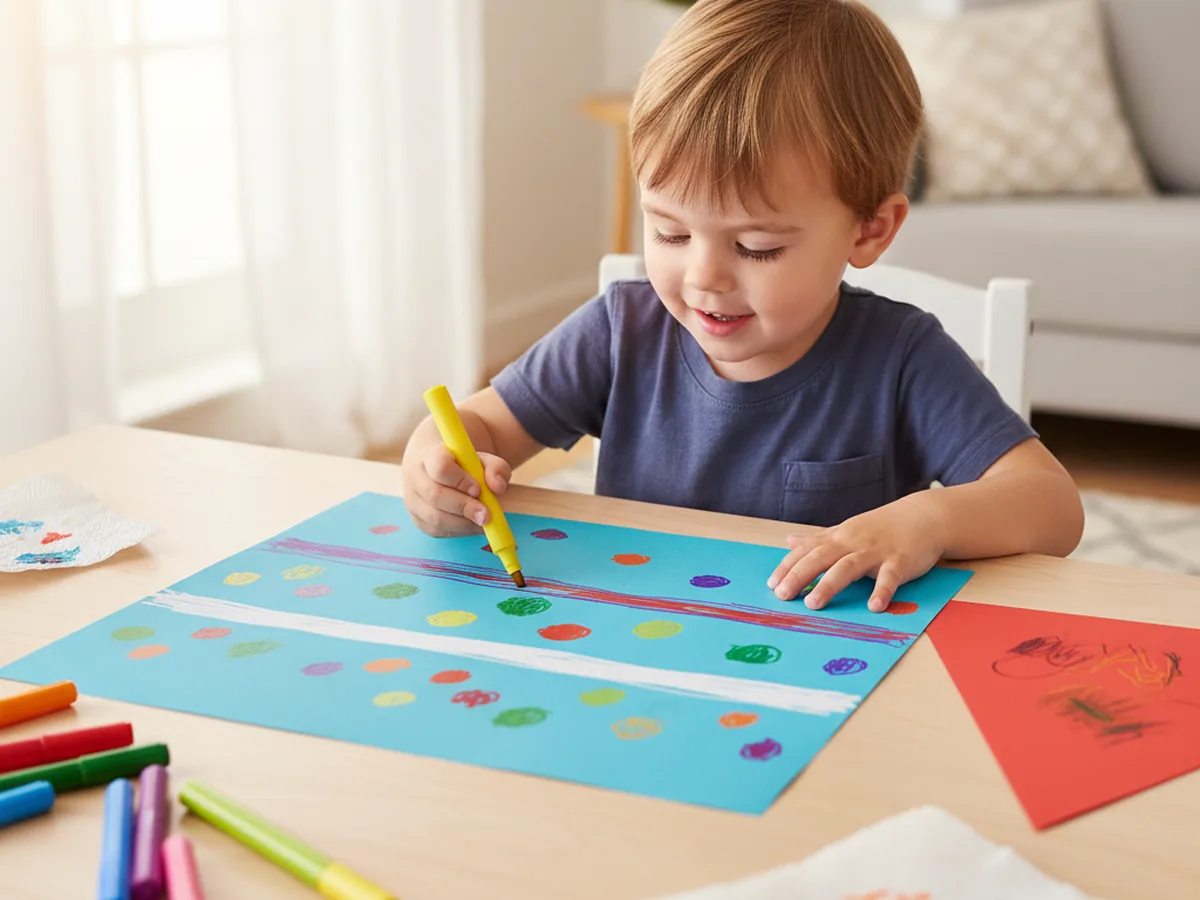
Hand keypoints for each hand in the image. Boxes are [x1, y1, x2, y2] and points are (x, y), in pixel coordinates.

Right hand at [403, 444, 511, 536]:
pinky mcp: (418, 520)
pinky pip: (437, 530)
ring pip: (435, 517)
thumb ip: (495, 468)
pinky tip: (473, 525)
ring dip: (463, 523)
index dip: (460, 480)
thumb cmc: (463, 463)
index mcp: (430, 454)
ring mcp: (413, 500)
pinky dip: (459, 531)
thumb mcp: (482, 459)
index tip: (478, 489)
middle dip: (464, 507)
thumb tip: (498, 487)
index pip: (440, 466)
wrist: (437, 469)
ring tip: (484, 520)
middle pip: (435, 495)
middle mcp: (416, 477)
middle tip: (486, 514)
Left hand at [767, 496, 946, 611]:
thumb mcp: (846, 530)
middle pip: (821, 558)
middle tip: (782, 595)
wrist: (922, 517)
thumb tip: (788, 542)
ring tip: (813, 604)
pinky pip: (890, 577)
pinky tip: (874, 607)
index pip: (807, 551)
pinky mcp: (900, 561)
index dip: (788, 566)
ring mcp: (876, 552)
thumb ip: (818, 539)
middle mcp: (853, 543)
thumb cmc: (880, 528)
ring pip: (848, 567)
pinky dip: (882, 591)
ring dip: (829, 585)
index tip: (772, 583)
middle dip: (799, 575)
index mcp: (839, 538)